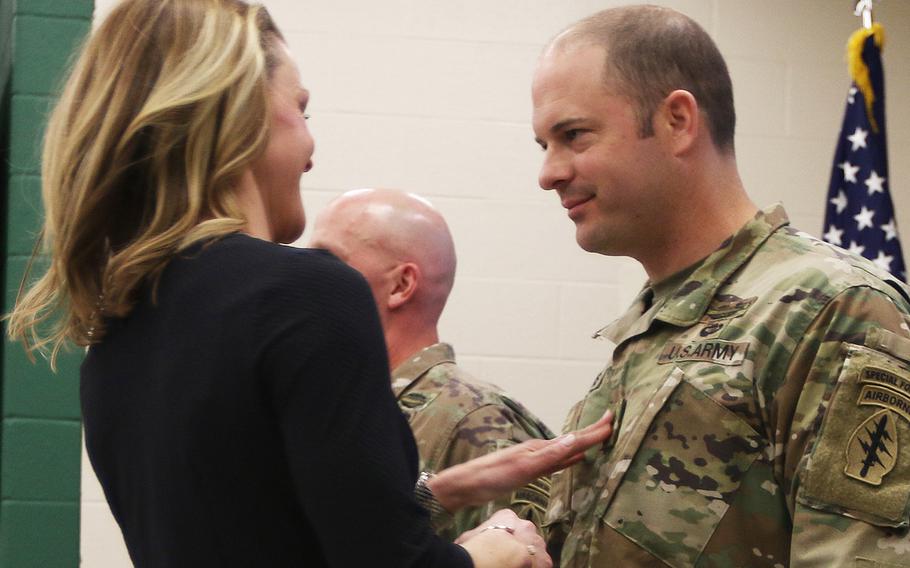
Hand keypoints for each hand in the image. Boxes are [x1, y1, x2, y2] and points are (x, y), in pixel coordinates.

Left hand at [429, 410, 612, 511]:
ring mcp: (533, 459)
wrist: (466, 485)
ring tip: (598, 438)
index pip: (573, 439)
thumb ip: (550, 455)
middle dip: (591, 432)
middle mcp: (539, 450)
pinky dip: (569, 459)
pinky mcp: (528, 471)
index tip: (613, 419)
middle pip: (571, 440)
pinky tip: (574, 460)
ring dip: (582, 444)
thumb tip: (575, 439)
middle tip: (611, 421)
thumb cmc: (492, 476)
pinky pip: (556, 462)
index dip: (594, 432)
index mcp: (540, 448)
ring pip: (565, 449)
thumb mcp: (523, 466)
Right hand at [457, 509, 550, 567]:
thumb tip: (460, 542)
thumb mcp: (470, 536)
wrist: (493, 557)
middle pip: (525, 537)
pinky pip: (542, 565)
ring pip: (535, 551)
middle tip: (509, 560)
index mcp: (507, 516)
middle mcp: (526, 526)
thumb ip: (474, 535)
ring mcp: (537, 542)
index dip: (504, 540)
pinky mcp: (545, 560)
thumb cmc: (477, 546)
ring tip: (516, 565)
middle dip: (519, 548)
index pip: (509, 524)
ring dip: (529, 559)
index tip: (499, 548)